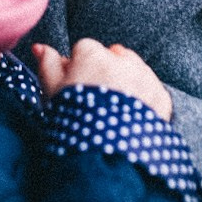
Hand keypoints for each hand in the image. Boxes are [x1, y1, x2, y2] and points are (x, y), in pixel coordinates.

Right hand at [33, 39, 172, 121]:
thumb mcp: (52, 91)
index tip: (77, 87)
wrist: (104, 154)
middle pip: (112, 56)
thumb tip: (40, 46)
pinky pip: (152, 89)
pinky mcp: (160, 95)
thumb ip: (47, 64)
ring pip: (134, 69)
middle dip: (105, 71)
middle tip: (96, 99)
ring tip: (114, 109)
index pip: (84, 49)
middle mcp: (122, 59)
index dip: (79, 69)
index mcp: (92, 54)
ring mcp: (145, 76)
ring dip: (126, 81)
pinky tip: (131, 115)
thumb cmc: (73, 120)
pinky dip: (144, 98)